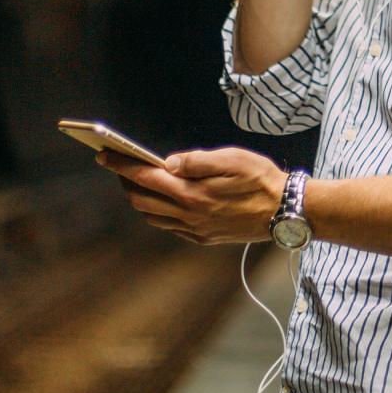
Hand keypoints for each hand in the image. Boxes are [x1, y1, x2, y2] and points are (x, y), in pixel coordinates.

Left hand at [95, 145, 287, 245]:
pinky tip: (164, 201)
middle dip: (126, 181)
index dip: (121, 165)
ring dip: (140, 199)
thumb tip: (167, 163)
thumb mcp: (232, 159)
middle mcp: (189, 216)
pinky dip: (158, 213)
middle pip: (141, 201)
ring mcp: (196, 230)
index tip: (105, 154)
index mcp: (192, 194)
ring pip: (153, 217)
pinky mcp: (204, 238)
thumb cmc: (261, 179)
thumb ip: (196, 161)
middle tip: (121, 165)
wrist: (286, 211)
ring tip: (140, 181)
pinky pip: (170, 227)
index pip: (145, 178)